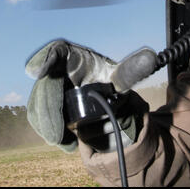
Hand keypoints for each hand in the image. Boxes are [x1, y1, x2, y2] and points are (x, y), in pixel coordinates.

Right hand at [25, 40, 154, 151]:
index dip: (44, 58)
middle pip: (45, 81)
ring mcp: (50, 84)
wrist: (103, 97)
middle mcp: (58, 68)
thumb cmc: (109, 81)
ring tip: (59, 138)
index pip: (56, 50)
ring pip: (38, 99)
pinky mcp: (47, 100)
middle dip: (46, 104)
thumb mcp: (121, 77)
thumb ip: (132, 70)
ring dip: (45, 119)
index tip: (38, 72)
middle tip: (56, 131)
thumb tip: (151, 57)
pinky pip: (39, 111)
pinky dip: (46, 125)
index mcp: (75, 56)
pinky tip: (59, 138)